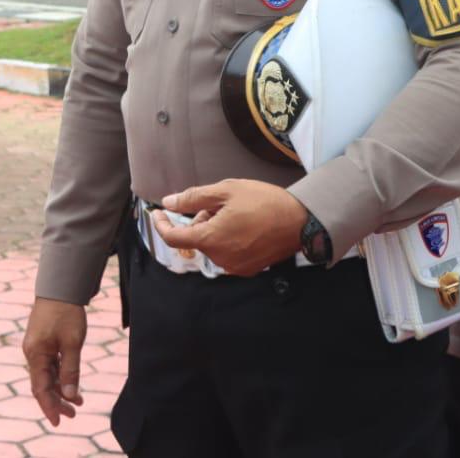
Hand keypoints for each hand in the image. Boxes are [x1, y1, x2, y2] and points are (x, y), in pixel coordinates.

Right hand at [23, 297, 86, 425]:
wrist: (60, 288)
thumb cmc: (66, 314)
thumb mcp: (72, 344)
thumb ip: (70, 370)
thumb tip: (70, 395)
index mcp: (35, 354)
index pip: (40, 388)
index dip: (49, 407)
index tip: (59, 422)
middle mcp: (32, 353)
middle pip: (42, 385)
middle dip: (57, 401)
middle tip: (73, 415)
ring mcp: (36, 348)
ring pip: (46, 376)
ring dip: (60, 390)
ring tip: (78, 402)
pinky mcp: (42, 343)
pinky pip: (49, 366)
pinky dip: (60, 376)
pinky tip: (71, 384)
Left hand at [154, 180, 308, 274]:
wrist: (301, 221)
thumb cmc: (263, 202)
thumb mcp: (226, 191)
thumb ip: (193, 198)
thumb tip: (169, 203)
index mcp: (211, 239)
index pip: (174, 237)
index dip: (162, 224)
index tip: (158, 213)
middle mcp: (220, 258)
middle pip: (196, 238)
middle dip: (199, 220)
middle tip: (217, 202)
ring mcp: (235, 267)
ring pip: (212, 245)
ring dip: (214, 229)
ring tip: (234, 211)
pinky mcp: (248, 269)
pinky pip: (227, 253)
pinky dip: (227, 239)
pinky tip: (243, 225)